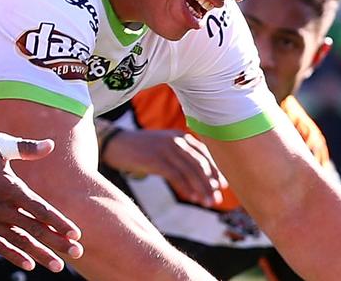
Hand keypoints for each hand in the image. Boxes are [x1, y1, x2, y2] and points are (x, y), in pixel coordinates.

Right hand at [0, 135, 82, 272]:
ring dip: (40, 254)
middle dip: (57, 242)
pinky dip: (14, 254)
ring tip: (58, 265)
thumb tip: (51, 145)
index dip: (59, 223)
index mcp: (9, 187)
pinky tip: (29, 263)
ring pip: (18, 241)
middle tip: (78, 252)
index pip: (40, 210)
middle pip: (34, 229)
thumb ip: (26, 148)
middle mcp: (0, 207)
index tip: (76, 234)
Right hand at [101, 128, 226, 206]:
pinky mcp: (155, 159)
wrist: (117, 144)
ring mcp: (166, 149)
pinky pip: (176, 175)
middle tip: (217, 199)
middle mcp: (176, 140)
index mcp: (181, 136)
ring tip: (207, 203)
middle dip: (210, 183)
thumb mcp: (165, 148)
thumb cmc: (143, 149)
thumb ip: (181, 156)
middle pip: (200, 164)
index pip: (205, 154)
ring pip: (190, 171)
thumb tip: (200, 176)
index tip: (222, 186)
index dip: (215, 171)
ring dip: (201, 188)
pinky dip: (186, 188)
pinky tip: (192, 198)